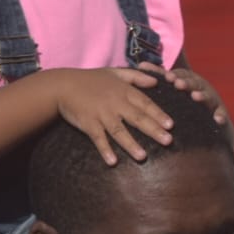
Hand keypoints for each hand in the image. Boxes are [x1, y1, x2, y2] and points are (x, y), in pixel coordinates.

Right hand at [50, 67, 170, 164]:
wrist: (63, 85)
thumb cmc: (91, 79)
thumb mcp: (115, 72)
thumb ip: (136, 76)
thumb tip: (155, 82)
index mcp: (123, 91)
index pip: (145, 103)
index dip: (158, 114)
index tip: (171, 125)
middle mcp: (115, 103)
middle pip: (137, 118)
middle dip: (153, 130)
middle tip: (168, 141)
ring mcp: (101, 114)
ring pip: (119, 131)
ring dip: (131, 144)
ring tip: (142, 156)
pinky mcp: (88, 123)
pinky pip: (98, 138)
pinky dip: (105, 149)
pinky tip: (113, 161)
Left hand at [137, 61, 233, 146]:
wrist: (209, 117)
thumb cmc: (185, 99)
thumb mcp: (174, 87)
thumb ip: (160, 76)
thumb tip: (140, 65)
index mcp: (190, 80)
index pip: (182, 75)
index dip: (176, 76)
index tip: (168, 77)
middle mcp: (202, 88)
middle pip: (194, 84)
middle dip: (187, 84)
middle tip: (178, 84)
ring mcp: (212, 99)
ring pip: (207, 97)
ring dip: (202, 96)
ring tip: (195, 97)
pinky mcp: (220, 112)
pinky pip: (221, 114)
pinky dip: (220, 116)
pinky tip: (218, 120)